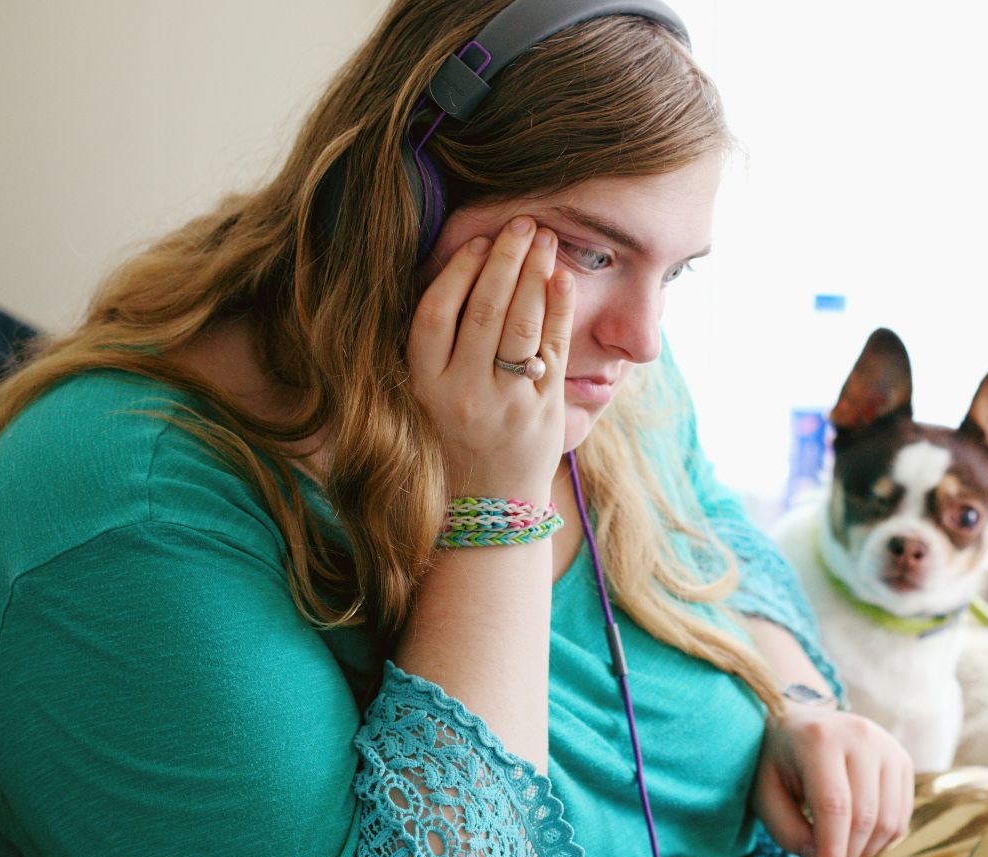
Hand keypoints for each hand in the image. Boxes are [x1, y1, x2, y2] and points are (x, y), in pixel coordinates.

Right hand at [408, 216, 573, 502]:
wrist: (489, 502)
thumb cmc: (457, 434)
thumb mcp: (429, 391)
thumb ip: (439, 342)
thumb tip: (462, 269)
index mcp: (424, 383)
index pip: (434, 314)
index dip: (456, 271)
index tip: (478, 240)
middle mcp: (461, 393)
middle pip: (482, 312)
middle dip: (505, 261)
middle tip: (522, 222)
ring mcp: (505, 403)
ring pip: (520, 328)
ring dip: (535, 277)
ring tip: (546, 240)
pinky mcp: (543, 412)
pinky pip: (553, 351)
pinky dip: (560, 311)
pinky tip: (563, 279)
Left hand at [752, 703, 914, 856]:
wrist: (800, 722)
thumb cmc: (778, 762)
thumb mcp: (766, 796)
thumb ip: (789, 834)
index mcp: (820, 739)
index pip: (834, 807)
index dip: (831, 853)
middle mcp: (861, 736)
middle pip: (865, 817)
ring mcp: (888, 746)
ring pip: (889, 821)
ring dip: (864, 854)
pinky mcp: (902, 760)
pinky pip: (901, 816)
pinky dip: (881, 842)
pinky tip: (855, 843)